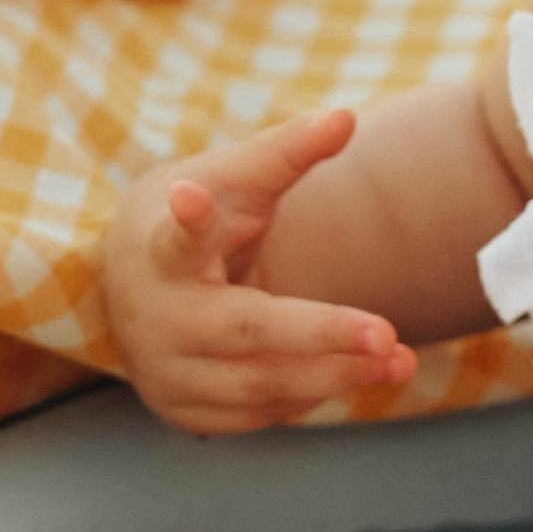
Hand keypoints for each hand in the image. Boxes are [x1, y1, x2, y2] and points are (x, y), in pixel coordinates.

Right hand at [100, 106, 416, 436]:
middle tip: (387, 334)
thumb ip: (286, 152)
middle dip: (320, 334)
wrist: (130, 281)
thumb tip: (346, 117)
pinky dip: (311, 394)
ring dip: (336, 375)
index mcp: (161, 250)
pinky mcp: (182, 412)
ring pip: (260, 385)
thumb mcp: (231, 179)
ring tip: (402, 360)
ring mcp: (164, 372)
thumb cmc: (195, 216)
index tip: (190, 196)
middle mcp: (156, 317)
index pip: (177, 235)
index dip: (190, 219)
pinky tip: (354, 374)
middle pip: (245, 329)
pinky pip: (259, 414)